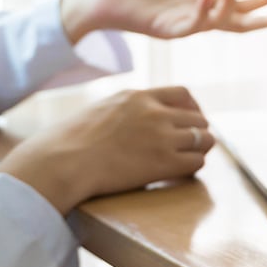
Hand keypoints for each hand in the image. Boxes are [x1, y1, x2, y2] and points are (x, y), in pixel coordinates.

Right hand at [0, 87, 215, 214]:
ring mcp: (162, 136)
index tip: (189, 120)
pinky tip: (182, 173)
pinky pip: (197, 162)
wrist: (62, 161)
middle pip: (198, 117)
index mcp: (138, 96)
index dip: (192, 108)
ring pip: (204, 138)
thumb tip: (136, 120)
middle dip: (198, 131)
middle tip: (191, 145)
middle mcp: (155, 112)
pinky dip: (193, 167)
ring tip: (189, 159)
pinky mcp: (164, 162)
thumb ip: (126, 109)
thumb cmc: (69, 141)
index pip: (183, 94)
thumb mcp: (102, 108)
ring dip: (200, 149)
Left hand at [61, 0, 266, 42]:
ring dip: (231, 5)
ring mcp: (182, 24)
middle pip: (239, 23)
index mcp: (196, 0)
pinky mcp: (166, 30)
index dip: (260, 0)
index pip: (237, 5)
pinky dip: (203, 11)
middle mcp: (194, 15)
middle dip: (265, 19)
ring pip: (219, 23)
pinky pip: (192, 25)